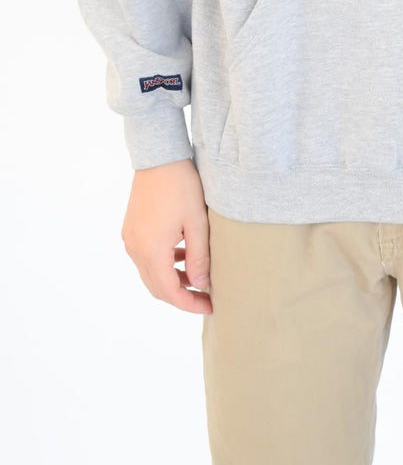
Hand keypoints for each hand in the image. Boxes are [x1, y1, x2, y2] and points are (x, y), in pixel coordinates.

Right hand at [121, 158, 212, 313]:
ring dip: (173, 279)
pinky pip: (147, 257)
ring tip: (199, 276)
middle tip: (207, 297)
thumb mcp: (197, 223)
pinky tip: (184, 255)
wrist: (160, 158)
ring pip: (151, 273)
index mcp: (151, 250)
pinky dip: (164, 264)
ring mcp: (130, 239)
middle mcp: (135, 248)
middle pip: (157, 287)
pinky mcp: (132, 230)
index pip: (169, 292)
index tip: (210, 306)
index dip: (189, 304)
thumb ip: (199, 258)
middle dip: (182, 296)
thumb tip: (201, 285)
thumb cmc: (182, 187)